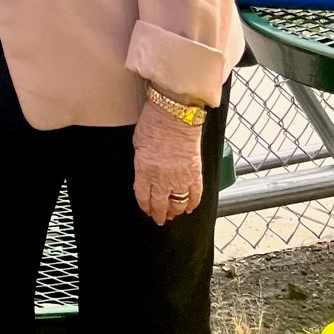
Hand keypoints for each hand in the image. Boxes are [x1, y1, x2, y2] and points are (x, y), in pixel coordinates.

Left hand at [132, 101, 203, 225]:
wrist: (176, 113)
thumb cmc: (154, 123)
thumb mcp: (138, 144)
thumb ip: (141, 163)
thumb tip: (143, 174)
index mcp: (145, 172)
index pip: (144, 198)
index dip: (145, 207)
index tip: (146, 210)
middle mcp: (162, 179)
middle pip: (161, 205)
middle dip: (159, 214)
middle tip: (160, 219)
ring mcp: (180, 177)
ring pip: (178, 203)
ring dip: (176, 211)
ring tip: (174, 214)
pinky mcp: (195, 173)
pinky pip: (196, 194)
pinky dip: (193, 202)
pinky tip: (190, 206)